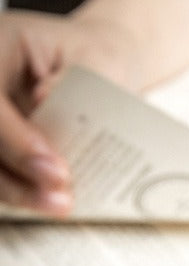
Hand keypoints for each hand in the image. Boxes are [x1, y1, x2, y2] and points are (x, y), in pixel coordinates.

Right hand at [0, 9, 139, 214]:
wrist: (96, 68)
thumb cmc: (95, 60)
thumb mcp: (95, 59)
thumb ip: (70, 78)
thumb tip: (42, 99)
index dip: (14, 138)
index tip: (55, 168)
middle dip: (14, 174)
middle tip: (60, 199)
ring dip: (15, 190)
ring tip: (59, 205)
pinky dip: (20, 190)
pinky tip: (49, 203)